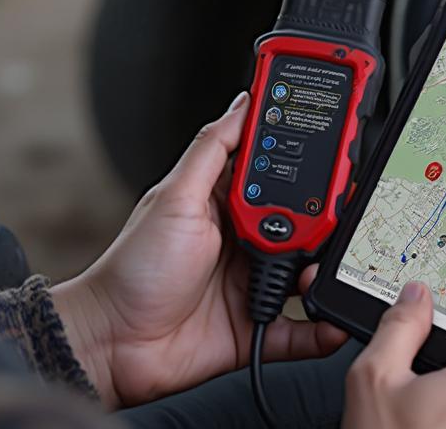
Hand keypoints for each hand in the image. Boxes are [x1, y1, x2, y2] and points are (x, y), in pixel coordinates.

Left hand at [52, 92, 347, 408]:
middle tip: (332, 218)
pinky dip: (321, 327)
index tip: (334, 147)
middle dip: (323, 219)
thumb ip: (212, 148)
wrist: (112, 344)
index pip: (276, 170)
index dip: (304, 159)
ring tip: (321, 266)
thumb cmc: (133, 268)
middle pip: (301, 221)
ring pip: (306, 270)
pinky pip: (299, 328)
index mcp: (227, 202)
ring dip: (321, 269)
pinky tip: (333, 319)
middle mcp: (245, 239)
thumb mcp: (175, 196)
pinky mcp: (255, 324)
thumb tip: (243, 101)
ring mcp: (251, 281)